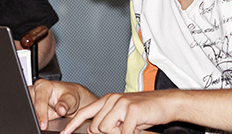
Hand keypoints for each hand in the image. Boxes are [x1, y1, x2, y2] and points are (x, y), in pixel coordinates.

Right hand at [28, 79, 97, 129]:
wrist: (68, 100)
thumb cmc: (69, 97)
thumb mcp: (71, 100)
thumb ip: (65, 104)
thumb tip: (61, 110)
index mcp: (44, 86)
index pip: (40, 102)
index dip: (41, 114)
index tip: (43, 125)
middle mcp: (34, 91)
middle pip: (31, 106)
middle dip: (35, 117)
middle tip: (42, 126)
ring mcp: (31, 99)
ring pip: (28, 111)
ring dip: (34, 119)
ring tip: (43, 125)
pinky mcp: (30, 107)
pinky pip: (30, 115)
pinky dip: (34, 121)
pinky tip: (41, 124)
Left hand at [62, 90, 180, 133]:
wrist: (167, 103)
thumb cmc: (147, 110)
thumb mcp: (124, 113)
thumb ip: (109, 118)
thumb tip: (95, 129)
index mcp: (108, 99)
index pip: (85, 112)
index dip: (73, 124)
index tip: (64, 133)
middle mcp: (112, 100)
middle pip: (96, 127)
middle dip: (108, 133)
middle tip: (125, 128)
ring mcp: (121, 104)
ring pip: (106, 129)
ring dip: (119, 133)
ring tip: (131, 126)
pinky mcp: (131, 110)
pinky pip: (122, 132)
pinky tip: (138, 128)